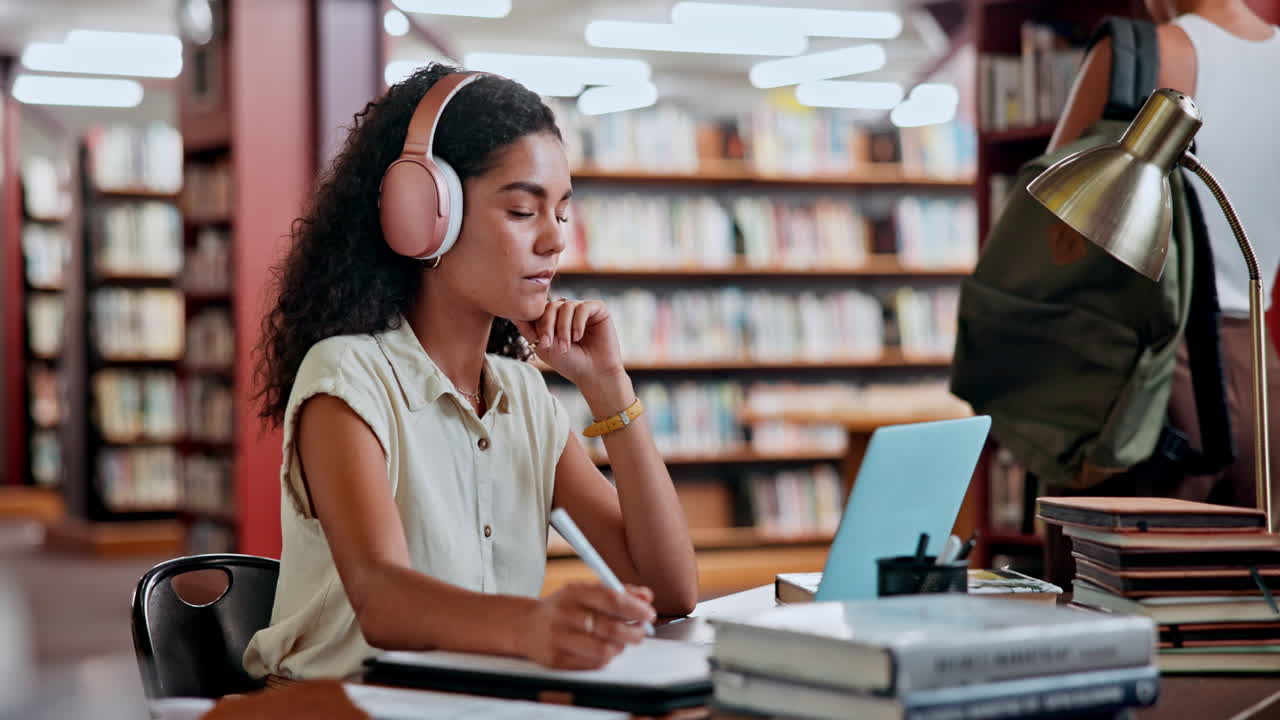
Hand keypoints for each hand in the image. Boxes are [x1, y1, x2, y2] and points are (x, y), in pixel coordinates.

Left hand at [513, 298, 623, 388]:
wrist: (594, 374)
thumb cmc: (569, 363)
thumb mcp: (543, 346)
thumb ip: (529, 329)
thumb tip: (513, 312)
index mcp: (555, 318)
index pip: (541, 309)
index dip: (538, 322)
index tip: (542, 342)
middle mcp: (568, 310)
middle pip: (551, 305)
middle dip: (549, 325)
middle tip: (550, 344)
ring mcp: (583, 309)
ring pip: (566, 306)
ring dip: (563, 328)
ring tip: (566, 346)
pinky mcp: (598, 310)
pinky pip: (584, 307)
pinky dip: (578, 323)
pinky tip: (578, 337)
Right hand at [516, 581, 655, 669]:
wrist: (525, 625)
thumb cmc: (564, 607)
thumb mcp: (586, 591)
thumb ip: (618, 591)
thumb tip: (646, 597)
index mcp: (574, 592)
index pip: (611, 599)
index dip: (634, 608)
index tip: (649, 614)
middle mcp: (564, 614)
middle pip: (610, 628)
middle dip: (634, 632)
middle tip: (642, 631)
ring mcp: (558, 639)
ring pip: (604, 650)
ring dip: (621, 647)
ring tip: (623, 641)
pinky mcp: (556, 660)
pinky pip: (593, 664)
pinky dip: (607, 658)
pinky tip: (606, 650)